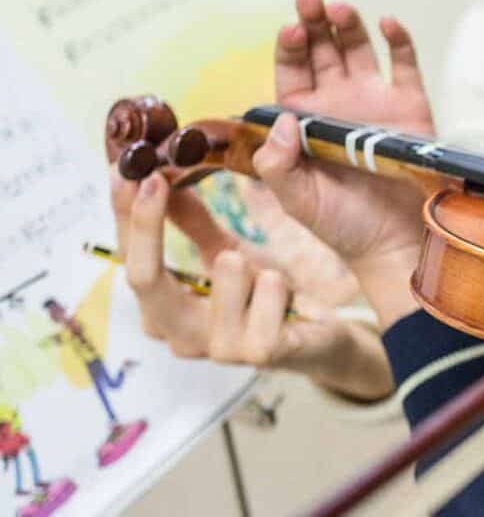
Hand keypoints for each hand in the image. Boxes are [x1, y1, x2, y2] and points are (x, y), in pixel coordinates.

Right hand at [112, 170, 392, 400]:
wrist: (319, 337)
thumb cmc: (263, 296)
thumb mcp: (225, 249)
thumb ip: (190, 220)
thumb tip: (158, 175)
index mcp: (165, 310)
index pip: (129, 260)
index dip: (125, 215)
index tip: (127, 169)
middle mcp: (181, 334)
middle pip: (145, 280)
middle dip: (148, 226)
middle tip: (157, 180)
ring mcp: (220, 348)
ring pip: (222, 277)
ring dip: (242, 259)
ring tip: (259, 264)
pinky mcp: (261, 353)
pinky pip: (267, 296)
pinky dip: (277, 282)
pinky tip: (285, 290)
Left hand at [253, 0, 434, 327]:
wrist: (397, 246)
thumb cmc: (343, 226)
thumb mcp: (297, 200)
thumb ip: (277, 165)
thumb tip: (281, 119)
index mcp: (303, 121)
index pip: (291, 72)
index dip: (290, 49)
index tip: (291, 31)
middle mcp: (337, 105)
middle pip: (323, 51)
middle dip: (314, 23)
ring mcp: (375, 103)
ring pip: (359, 50)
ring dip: (349, 26)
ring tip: (341, 8)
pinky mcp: (411, 108)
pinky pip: (404, 66)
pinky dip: (398, 41)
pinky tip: (388, 23)